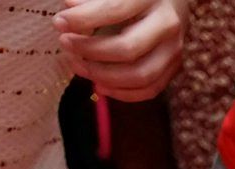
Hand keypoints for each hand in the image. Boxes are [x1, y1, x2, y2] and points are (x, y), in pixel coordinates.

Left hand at [53, 0, 185, 101]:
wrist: (175, 0)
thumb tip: (69, 7)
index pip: (115, 10)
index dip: (83, 19)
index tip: (59, 22)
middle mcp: (168, 24)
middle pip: (128, 49)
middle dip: (90, 50)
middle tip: (66, 43)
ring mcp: (175, 49)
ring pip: (140, 75)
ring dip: (103, 75)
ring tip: (78, 66)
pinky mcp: (175, 67)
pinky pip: (149, 89)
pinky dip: (122, 93)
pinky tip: (99, 85)